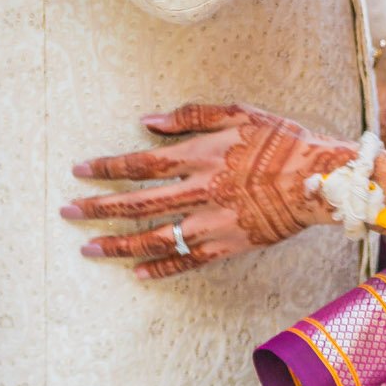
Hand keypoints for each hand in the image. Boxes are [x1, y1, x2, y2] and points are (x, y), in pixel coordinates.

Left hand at [62, 100, 353, 279]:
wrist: (318, 181)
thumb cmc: (281, 141)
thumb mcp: (238, 113)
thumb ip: (191, 116)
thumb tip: (148, 122)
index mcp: (199, 157)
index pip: (139, 164)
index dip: (106, 168)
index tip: (79, 171)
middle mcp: (198, 192)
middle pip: (136, 204)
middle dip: (97, 208)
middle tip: (67, 211)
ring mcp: (211, 224)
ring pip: (153, 239)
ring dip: (116, 244)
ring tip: (88, 249)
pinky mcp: (227, 246)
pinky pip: (185, 263)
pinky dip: (159, 269)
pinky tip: (136, 273)